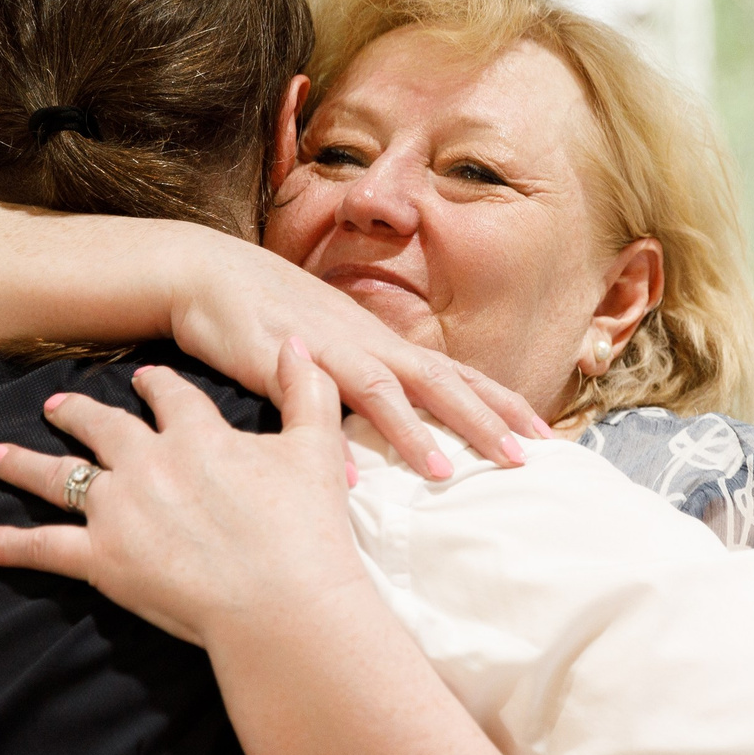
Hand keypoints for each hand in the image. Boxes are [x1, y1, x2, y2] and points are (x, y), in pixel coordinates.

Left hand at [0, 339, 372, 646]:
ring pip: (60, 477)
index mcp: (197, 434)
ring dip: (26, 465)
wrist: (281, 600)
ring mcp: (117, 509)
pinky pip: (43, 548)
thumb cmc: (306, 530)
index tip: (143, 377)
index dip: (155, 384)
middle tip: (56, 405)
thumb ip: (305, 391)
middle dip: (77, 413)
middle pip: (102, 426)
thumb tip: (295, 343)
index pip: (170, 396)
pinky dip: (9, 545)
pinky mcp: (101, 559)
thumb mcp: (315, 450)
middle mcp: (147, 462)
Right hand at [167, 233, 550, 479]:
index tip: (545, 437)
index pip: (458, 374)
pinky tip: (349, 481)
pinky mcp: (278, 361)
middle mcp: (367, 343)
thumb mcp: (337, 345)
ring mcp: (325, 350)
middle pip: (439, 381)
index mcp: (384, 343)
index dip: (503, 404)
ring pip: (382, 389)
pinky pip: (309, 405)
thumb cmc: (274, 314)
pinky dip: (330, 445)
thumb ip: (370, 378)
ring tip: (444, 473)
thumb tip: (405, 418)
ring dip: (413, 432)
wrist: (207, 273)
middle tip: (525, 459)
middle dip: (484, 420)